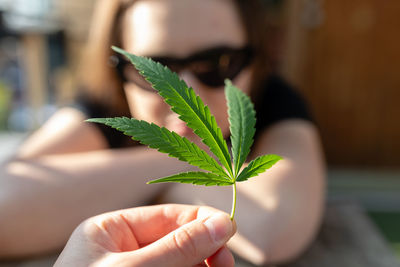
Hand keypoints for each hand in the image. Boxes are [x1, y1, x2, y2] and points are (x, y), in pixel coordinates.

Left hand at [54, 204, 235, 266]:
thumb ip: (178, 247)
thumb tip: (222, 223)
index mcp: (112, 230)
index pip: (168, 215)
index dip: (202, 220)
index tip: (230, 232)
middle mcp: (124, 250)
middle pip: (178, 240)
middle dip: (205, 250)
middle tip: (225, 265)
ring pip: (181, 263)